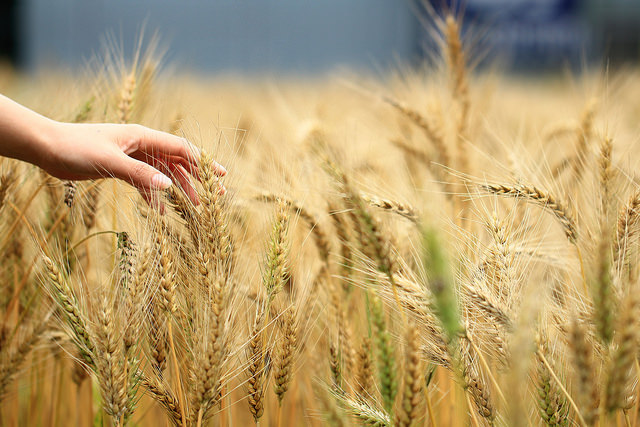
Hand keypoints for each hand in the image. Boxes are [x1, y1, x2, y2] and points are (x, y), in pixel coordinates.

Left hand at [38, 122, 226, 206]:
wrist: (47, 147)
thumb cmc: (76, 148)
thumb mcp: (110, 161)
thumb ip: (140, 175)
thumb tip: (169, 187)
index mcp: (142, 136)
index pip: (180, 149)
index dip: (203, 162)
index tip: (221, 176)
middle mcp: (141, 145)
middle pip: (177, 161)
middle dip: (198, 177)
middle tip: (217, 194)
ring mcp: (132, 157)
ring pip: (163, 173)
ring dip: (179, 188)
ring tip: (196, 206)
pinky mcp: (121, 168)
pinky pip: (145, 182)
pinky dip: (155, 196)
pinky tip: (162, 212)